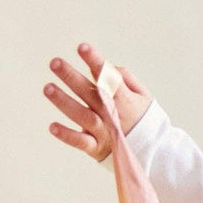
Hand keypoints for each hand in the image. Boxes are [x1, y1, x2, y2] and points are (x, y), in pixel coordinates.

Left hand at [43, 41, 150, 161]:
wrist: (154, 155)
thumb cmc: (143, 120)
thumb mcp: (144, 97)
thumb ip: (127, 80)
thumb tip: (108, 68)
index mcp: (125, 100)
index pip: (110, 78)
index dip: (96, 62)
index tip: (82, 47)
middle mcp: (112, 115)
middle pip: (90, 94)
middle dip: (72, 77)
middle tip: (54, 62)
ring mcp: (104, 132)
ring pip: (83, 116)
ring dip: (65, 102)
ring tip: (48, 87)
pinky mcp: (97, 148)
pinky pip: (82, 142)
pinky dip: (67, 136)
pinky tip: (52, 126)